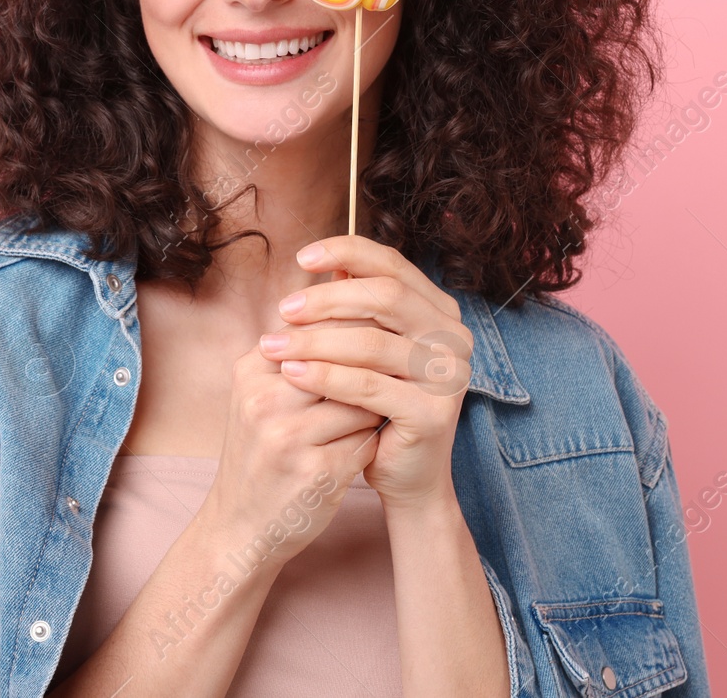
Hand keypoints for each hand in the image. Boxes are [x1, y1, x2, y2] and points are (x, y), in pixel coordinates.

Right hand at [196, 338, 386, 570]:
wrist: (239, 527)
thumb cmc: (260, 452)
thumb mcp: (260, 395)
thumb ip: (298, 354)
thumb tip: (355, 305)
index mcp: (251, 370)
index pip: (318, 329)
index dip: (356, 333)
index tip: (381, 340)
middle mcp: (265, 399)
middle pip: (344, 360)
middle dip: (372, 368)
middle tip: (396, 371)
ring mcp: (288, 437)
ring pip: (362, 401)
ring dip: (375, 408)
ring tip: (377, 413)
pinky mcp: (317, 472)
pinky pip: (367, 442)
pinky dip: (372, 443)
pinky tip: (366, 449)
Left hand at [260, 235, 474, 510]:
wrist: (404, 475)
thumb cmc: (377, 406)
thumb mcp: (366, 350)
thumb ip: (353, 308)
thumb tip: (320, 261)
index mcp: (439, 311)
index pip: (393, 266)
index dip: (347, 252)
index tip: (302, 257)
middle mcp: (453, 337)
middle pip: (385, 297)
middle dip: (326, 299)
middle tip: (284, 309)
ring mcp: (448, 374)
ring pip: (372, 342)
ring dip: (315, 341)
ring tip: (273, 346)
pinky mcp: (433, 412)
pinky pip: (369, 385)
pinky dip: (325, 376)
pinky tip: (292, 374)